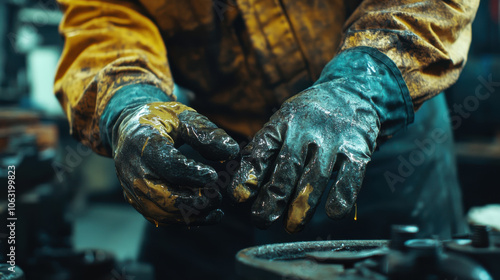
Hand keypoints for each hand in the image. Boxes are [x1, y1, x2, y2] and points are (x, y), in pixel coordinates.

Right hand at [110, 100, 238, 225]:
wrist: (129, 129)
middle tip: (218, 196)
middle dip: (194, 200)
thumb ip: (206, 132)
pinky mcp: (136, 200)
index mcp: (142, 141)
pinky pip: (159, 217)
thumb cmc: (162, 120)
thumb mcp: (183, 117)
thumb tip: (232, 151)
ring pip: (160, 211)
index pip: (167, 163)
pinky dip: (185, 220)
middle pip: (162, 194)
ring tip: (215, 205)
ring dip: (191, 213)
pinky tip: (208, 214)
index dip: (192, 173)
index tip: (214, 176)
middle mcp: (132, 167)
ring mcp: (131, 186)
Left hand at [228, 47, 412, 232]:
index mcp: (283, 121)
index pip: (262, 149)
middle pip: (287, 168)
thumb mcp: (284, 120)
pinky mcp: (359, 147)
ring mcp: (334, 137)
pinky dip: (341, 197)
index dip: (249, 175)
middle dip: (273, 198)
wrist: (353, 90)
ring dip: (302, 206)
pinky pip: (350, 176)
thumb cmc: (309, 116)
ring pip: (315, 177)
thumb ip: (266, 149)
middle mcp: (307, 127)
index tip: (239, 198)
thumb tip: (241, 186)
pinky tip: (333, 214)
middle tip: (261, 220)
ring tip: (292, 226)